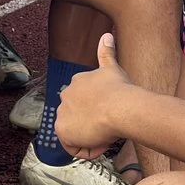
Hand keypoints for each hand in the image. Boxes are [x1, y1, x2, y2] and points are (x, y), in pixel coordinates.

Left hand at [54, 38, 131, 155]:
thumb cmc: (122, 90)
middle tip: (112, 126)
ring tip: (108, 133)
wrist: (121, 107)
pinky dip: (89, 149)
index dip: (100, 112)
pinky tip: (102, 142)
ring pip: (78, 134)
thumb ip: (107, 52)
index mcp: (77, 82)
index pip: (84, 103)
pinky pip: (75, 148)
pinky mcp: (62, 130)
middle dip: (94, 125)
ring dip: (93, 137)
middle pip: (80, 118)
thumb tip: (107, 34)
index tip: (113, 114)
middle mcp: (65, 96)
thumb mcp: (113, 68)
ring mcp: (62, 113)